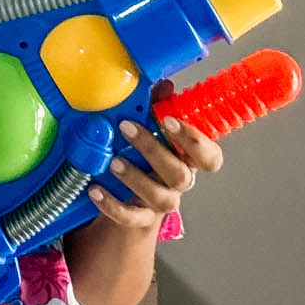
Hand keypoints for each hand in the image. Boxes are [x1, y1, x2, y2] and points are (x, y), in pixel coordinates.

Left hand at [88, 95, 222, 229]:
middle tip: (127, 128)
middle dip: (153, 150)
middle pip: (179, 174)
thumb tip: (165, 85)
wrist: (126, 198)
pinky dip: (113, 205)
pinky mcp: (140, 219)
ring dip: (135, 178)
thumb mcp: (147, 129)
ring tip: (113, 162)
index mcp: (186, 159)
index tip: (168, 121)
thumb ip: (155, 107)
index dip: (195, 141)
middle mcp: (178, 182)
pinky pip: (131, 217)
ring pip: (160, 197)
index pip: (209, 157)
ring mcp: (161, 202)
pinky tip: (95, 190)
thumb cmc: (142, 156)